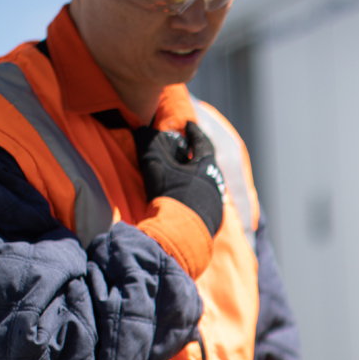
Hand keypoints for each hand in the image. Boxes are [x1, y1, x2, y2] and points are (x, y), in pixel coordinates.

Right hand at [134, 120, 225, 235]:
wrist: (180, 233)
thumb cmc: (171, 194)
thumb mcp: (156, 165)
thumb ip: (149, 144)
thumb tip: (141, 129)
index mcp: (207, 166)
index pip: (203, 142)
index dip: (194, 132)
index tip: (188, 125)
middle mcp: (216, 182)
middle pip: (208, 163)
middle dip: (197, 154)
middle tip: (188, 149)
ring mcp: (217, 202)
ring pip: (208, 182)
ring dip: (197, 175)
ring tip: (186, 172)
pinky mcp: (213, 219)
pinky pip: (206, 200)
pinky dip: (197, 193)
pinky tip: (188, 196)